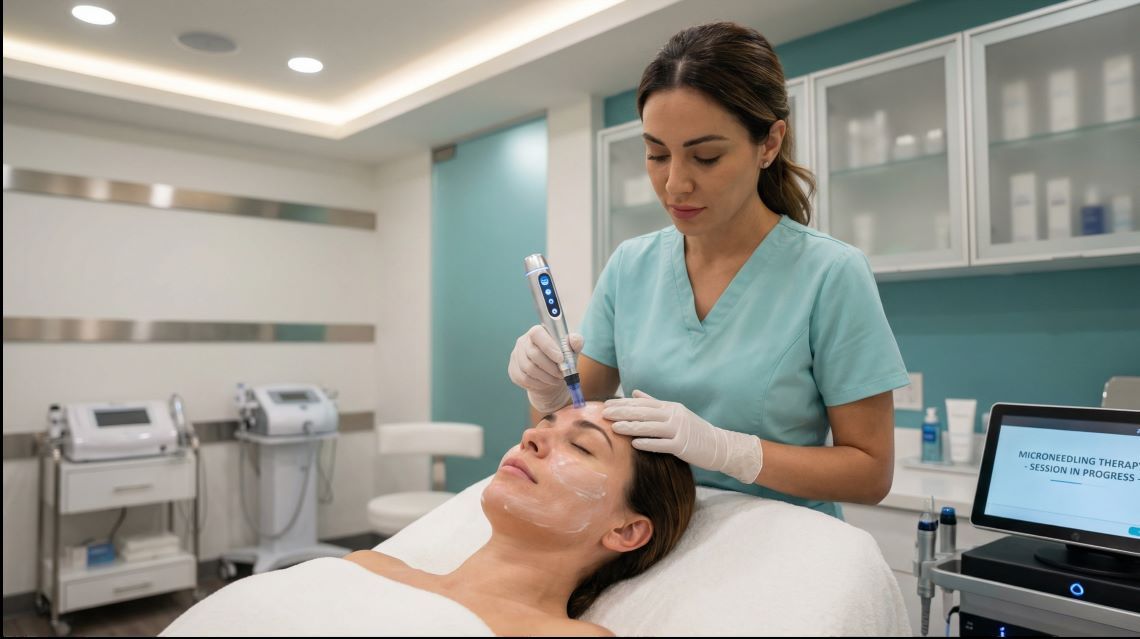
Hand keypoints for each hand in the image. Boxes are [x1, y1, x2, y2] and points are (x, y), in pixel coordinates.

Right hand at [507, 325, 583, 412]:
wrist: (551, 378)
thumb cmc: (561, 360)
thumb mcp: (571, 351)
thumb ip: (575, 342)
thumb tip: (574, 339)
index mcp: (537, 332)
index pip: (536, 333)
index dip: (548, 346)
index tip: (561, 359)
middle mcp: (523, 342)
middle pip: (533, 353)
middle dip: (550, 367)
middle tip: (562, 374)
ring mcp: (516, 356)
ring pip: (529, 368)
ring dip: (546, 377)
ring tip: (557, 379)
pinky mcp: (513, 370)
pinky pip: (524, 379)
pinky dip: (538, 383)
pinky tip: (546, 383)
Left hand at [603, 390, 762, 483]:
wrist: (718, 445)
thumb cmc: (694, 430)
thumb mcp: (675, 412)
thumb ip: (654, 403)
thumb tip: (634, 392)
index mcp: (670, 407)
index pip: (643, 403)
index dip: (624, 403)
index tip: (607, 404)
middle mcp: (674, 415)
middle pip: (644, 412)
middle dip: (623, 412)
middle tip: (604, 413)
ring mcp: (679, 430)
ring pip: (651, 427)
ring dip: (632, 427)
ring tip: (615, 428)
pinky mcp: (683, 445)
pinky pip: (662, 444)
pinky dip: (648, 443)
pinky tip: (634, 444)